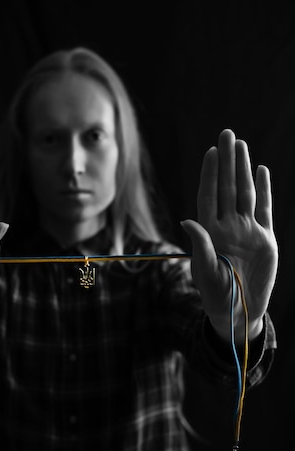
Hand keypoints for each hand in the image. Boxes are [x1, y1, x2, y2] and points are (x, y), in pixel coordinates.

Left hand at [181, 128, 277, 341]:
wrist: (241, 312)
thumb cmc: (217, 296)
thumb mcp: (205, 273)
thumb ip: (199, 246)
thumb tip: (187, 219)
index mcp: (210, 232)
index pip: (209, 196)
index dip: (210, 174)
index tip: (210, 152)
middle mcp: (228, 227)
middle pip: (228, 188)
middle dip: (227, 162)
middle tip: (227, 134)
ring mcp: (247, 231)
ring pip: (246, 194)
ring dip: (244, 170)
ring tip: (241, 146)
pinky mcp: (265, 239)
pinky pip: (265, 210)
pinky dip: (266, 190)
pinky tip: (262, 171)